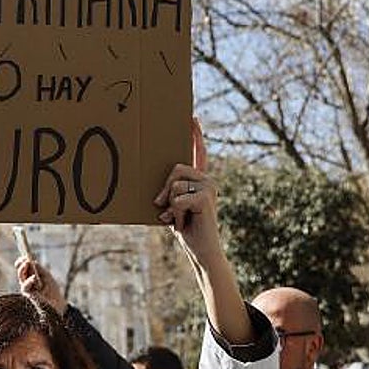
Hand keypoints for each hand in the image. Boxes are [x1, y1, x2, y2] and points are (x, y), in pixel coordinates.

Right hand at [15, 257, 67, 315]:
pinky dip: (29, 281)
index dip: (22, 261)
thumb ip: (39, 269)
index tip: (24, 255)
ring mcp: (27, 288)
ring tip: (27, 263)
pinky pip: (25, 287)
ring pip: (21, 278)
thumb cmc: (52, 290)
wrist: (57, 302)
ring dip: (23, 269)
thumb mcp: (46, 275)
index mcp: (31, 276)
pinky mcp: (29, 295)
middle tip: (25, 258)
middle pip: (21, 271)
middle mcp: (27, 282)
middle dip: (21, 264)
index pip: (24, 268)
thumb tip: (31, 261)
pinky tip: (33, 277)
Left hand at [153, 118, 219, 255]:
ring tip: (179, 218)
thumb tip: (159, 192)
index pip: (198, 153)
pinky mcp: (206, 197)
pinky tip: (183, 223)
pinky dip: (175, 214)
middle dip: (164, 190)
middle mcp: (207, 180)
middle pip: (175, 168)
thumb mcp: (172, 206)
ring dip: (170, 206)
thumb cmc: (185, 229)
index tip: (192, 117)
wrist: (201, 251)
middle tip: (163, 208)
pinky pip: (177, 199)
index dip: (195, 135)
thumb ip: (169, 192)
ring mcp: (209, 187)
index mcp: (199, 180)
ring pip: (174, 185)